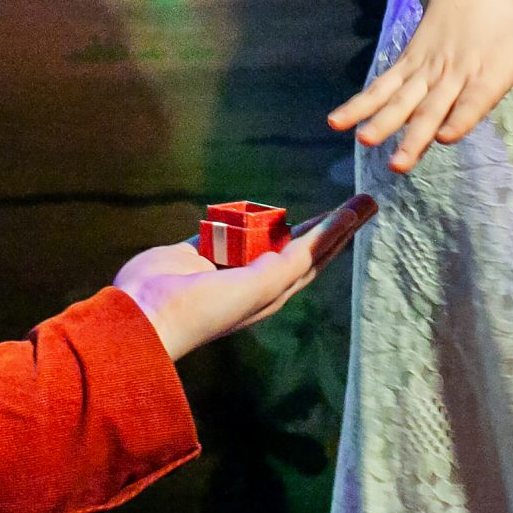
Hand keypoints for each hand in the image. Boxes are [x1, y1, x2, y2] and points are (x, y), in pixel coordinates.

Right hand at [114, 194, 376, 359]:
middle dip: (334, 223)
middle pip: (304, 244)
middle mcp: (256, 278)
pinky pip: (228, 226)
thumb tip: (322, 240)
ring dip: (288, 218)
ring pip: (267, 234)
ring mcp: (227, 263)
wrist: (148, 313)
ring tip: (315, 205)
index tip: (364, 206)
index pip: (318, 255)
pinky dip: (241, 215)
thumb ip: (291, 263)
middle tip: (362, 199)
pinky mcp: (199, 249)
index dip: (342, 230)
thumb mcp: (258, 287)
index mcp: (274, 290)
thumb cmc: (208, 307)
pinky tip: (254, 205)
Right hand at [328, 0, 512, 173]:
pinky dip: (360, 103)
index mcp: (488, 72)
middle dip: (415, 134)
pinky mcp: (408, 65)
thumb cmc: (509, 24)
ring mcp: (427, 69)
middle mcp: (454, 73)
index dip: (462, 115)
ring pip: (402, 98)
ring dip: (381, 120)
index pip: (475, 98)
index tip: (448, 136)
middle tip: (399, 162)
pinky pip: (381, 86)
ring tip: (364, 141)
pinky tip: (338, 122)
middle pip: (433, 106)